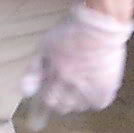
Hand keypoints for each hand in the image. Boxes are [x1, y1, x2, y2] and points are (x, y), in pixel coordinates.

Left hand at [19, 2, 133, 130]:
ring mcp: (92, 87)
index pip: (48, 99)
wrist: (101, 25)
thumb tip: (25, 90)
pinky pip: (98, 104)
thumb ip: (34, 69)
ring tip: (79, 85)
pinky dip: (94, 99)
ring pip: (80, 107)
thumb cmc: (71, 32)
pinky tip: (92, 87)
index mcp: (57, 73)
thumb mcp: (46, 45)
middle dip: (61, 99)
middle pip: (63, 106)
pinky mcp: (108, 87)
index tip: (51, 90)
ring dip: (77, 99)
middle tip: (65, 87)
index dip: (48, 95)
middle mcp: (74, 84)